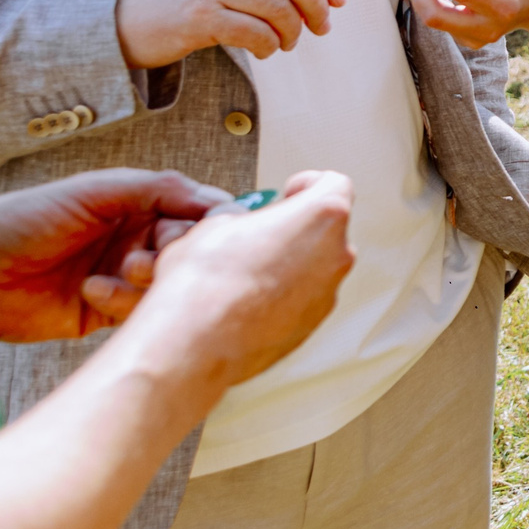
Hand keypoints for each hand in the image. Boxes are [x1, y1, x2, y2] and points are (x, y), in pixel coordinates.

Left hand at [0, 170, 230, 340]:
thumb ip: (156, 188)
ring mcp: (120, 276)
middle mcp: (133, 239)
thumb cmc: (19, 221)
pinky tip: (92, 292)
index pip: (194, 209)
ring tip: (125, 272)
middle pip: (187, 248)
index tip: (221, 227)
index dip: (210, 218)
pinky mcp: (103, 311)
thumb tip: (214, 197)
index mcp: (136, 204)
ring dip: (150, 280)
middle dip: (178, 251)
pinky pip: (136, 313)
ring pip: (166, 284)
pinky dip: (122, 303)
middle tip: (160, 253)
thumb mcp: (92, 191)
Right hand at [115, 0, 345, 69]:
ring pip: (279, 9)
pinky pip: (255, 33)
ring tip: (286, 43)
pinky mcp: (198, 16)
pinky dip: (270, 46)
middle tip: (321, 28)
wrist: (118, 16)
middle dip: (318, 8)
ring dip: (292, 33)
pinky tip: (265, 51)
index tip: (340, 0)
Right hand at [125, 170, 353, 393]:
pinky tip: (245, 302)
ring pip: (314, 268)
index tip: (290, 191)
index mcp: (322, 217)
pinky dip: (283, 296)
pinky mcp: (310, 326)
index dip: (309, 184)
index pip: (334, 185)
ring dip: (289, 265)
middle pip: (326, 229)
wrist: (193, 344)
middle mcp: (336, 255)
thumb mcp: (214, 224)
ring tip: (244, 273)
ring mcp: (326, 294)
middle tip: (259, 234)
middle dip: (296, 228)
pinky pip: (302, 300)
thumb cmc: (204, 283)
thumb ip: (243, 216)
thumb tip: (240, 223)